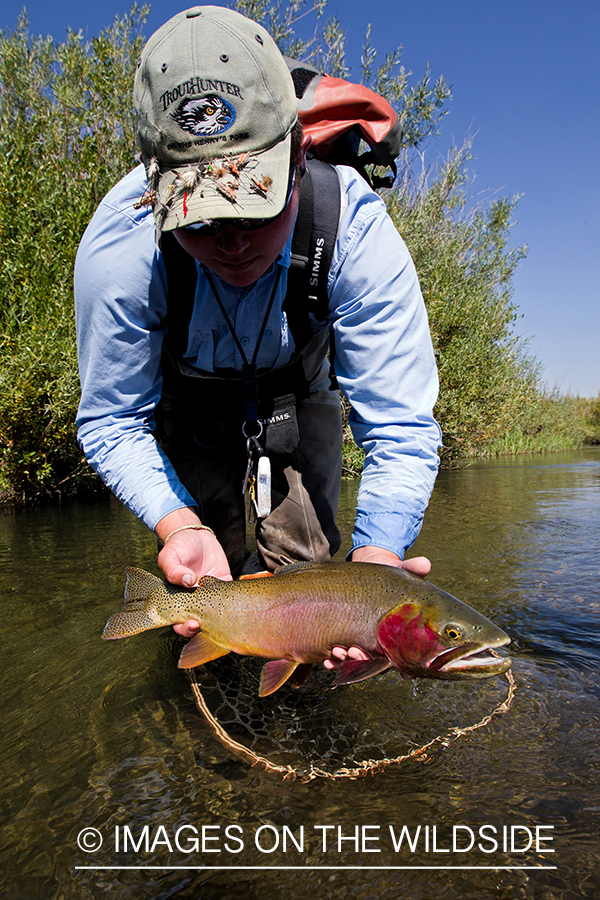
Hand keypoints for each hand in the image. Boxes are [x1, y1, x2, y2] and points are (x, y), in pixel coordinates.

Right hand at [155, 509, 231, 638]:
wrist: (194, 534)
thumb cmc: (177, 547)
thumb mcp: (169, 556)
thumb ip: (173, 570)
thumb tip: (188, 581)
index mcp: (178, 599)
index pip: (179, 622)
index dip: (184, 628)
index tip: (191, 624)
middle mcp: (195, 600)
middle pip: (200, 624)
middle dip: (204, 629)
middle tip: (206, 624)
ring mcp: (211, 594)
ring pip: (217, 614)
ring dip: (221, 618)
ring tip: (224, 612)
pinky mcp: (224, 583)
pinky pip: (231, 596)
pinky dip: (235, 600)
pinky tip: (236, 598)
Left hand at [322, 546, 431, 667]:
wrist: (369, 566)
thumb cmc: (391, 572)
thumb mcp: (402, 570)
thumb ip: (414, 569)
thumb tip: (425, 564)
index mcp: (400, 632)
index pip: (406, 657)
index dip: (403, 668)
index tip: (395, 668)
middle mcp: (382, 640)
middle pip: (377, 662)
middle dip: (365, 660)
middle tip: (355, 652)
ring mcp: (364, 640)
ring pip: (357, 661)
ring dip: (347, 661)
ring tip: (338, 651)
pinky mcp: (347, 636)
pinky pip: (340, 655)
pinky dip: (334, 661)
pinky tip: (327, 660)